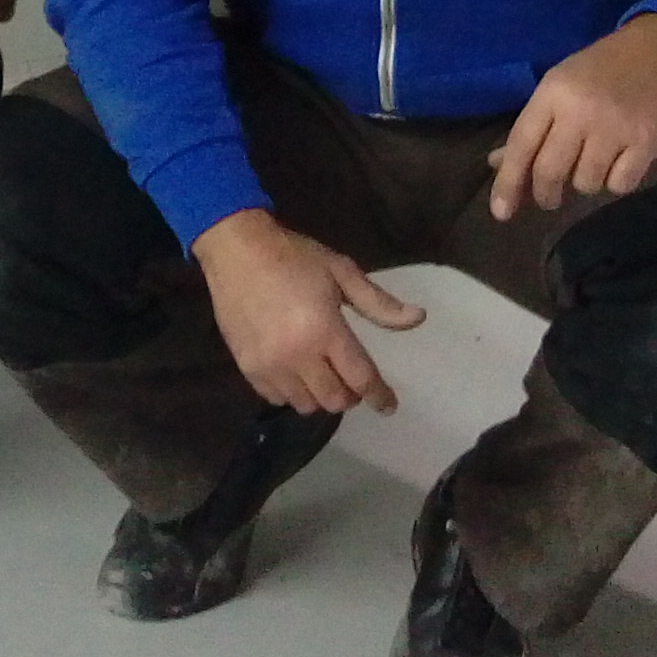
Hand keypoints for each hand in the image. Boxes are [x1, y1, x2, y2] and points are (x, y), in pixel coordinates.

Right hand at [191, 212, 424, 416]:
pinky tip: (295, 372)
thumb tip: (419, 318)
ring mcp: (269, 365)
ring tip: (322, 373)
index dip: (380, 396)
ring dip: (321, 395)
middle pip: (335, 400)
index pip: (361, 378)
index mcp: (326, 330)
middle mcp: (298, 355)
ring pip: (306, 405)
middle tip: (350, 376)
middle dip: (350, 394)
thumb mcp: (342, 272)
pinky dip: (293, 392)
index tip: (390, 406)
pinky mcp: (247, 367)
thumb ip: (379, 303)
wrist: (236, 250)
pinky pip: (278, 398)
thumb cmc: (295, 258)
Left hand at [488, 14, 656, 221]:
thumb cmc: (604, 68)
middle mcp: (580, 110)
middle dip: (545, 195)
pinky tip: (621, 161)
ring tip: (596, 161)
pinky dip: (616, 181)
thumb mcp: (561, 86)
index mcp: (553, 92)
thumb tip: (498, 165)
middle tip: (550, 198)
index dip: (508, 182)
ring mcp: (615, 127)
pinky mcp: (646, 141)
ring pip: (585, 183)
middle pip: (549, 172)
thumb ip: (533, 127)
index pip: (521, 145)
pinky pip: (619, 185)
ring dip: (586, 182)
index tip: (501, 213)